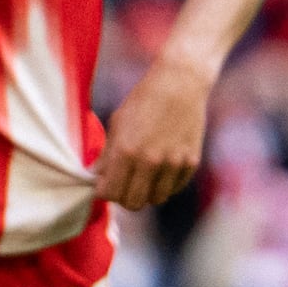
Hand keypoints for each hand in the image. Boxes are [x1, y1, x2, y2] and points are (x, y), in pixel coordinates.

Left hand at [98, 54, 219, 207]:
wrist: (180, 83)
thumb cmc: (144, 101)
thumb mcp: (118, 124)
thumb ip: (106, 154)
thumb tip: (97, 176)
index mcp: (126, 151)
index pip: (110, 193)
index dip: (105, 191)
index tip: (106, 184)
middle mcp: (149, 161)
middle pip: (133, 203)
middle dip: (124, 197)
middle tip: (124, 184)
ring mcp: (173, 163)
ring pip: (156, 199)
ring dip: (147, 192)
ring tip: (144, 177)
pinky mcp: (191, 162)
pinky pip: (174, 188)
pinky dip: (166, 184)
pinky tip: (161, 169)